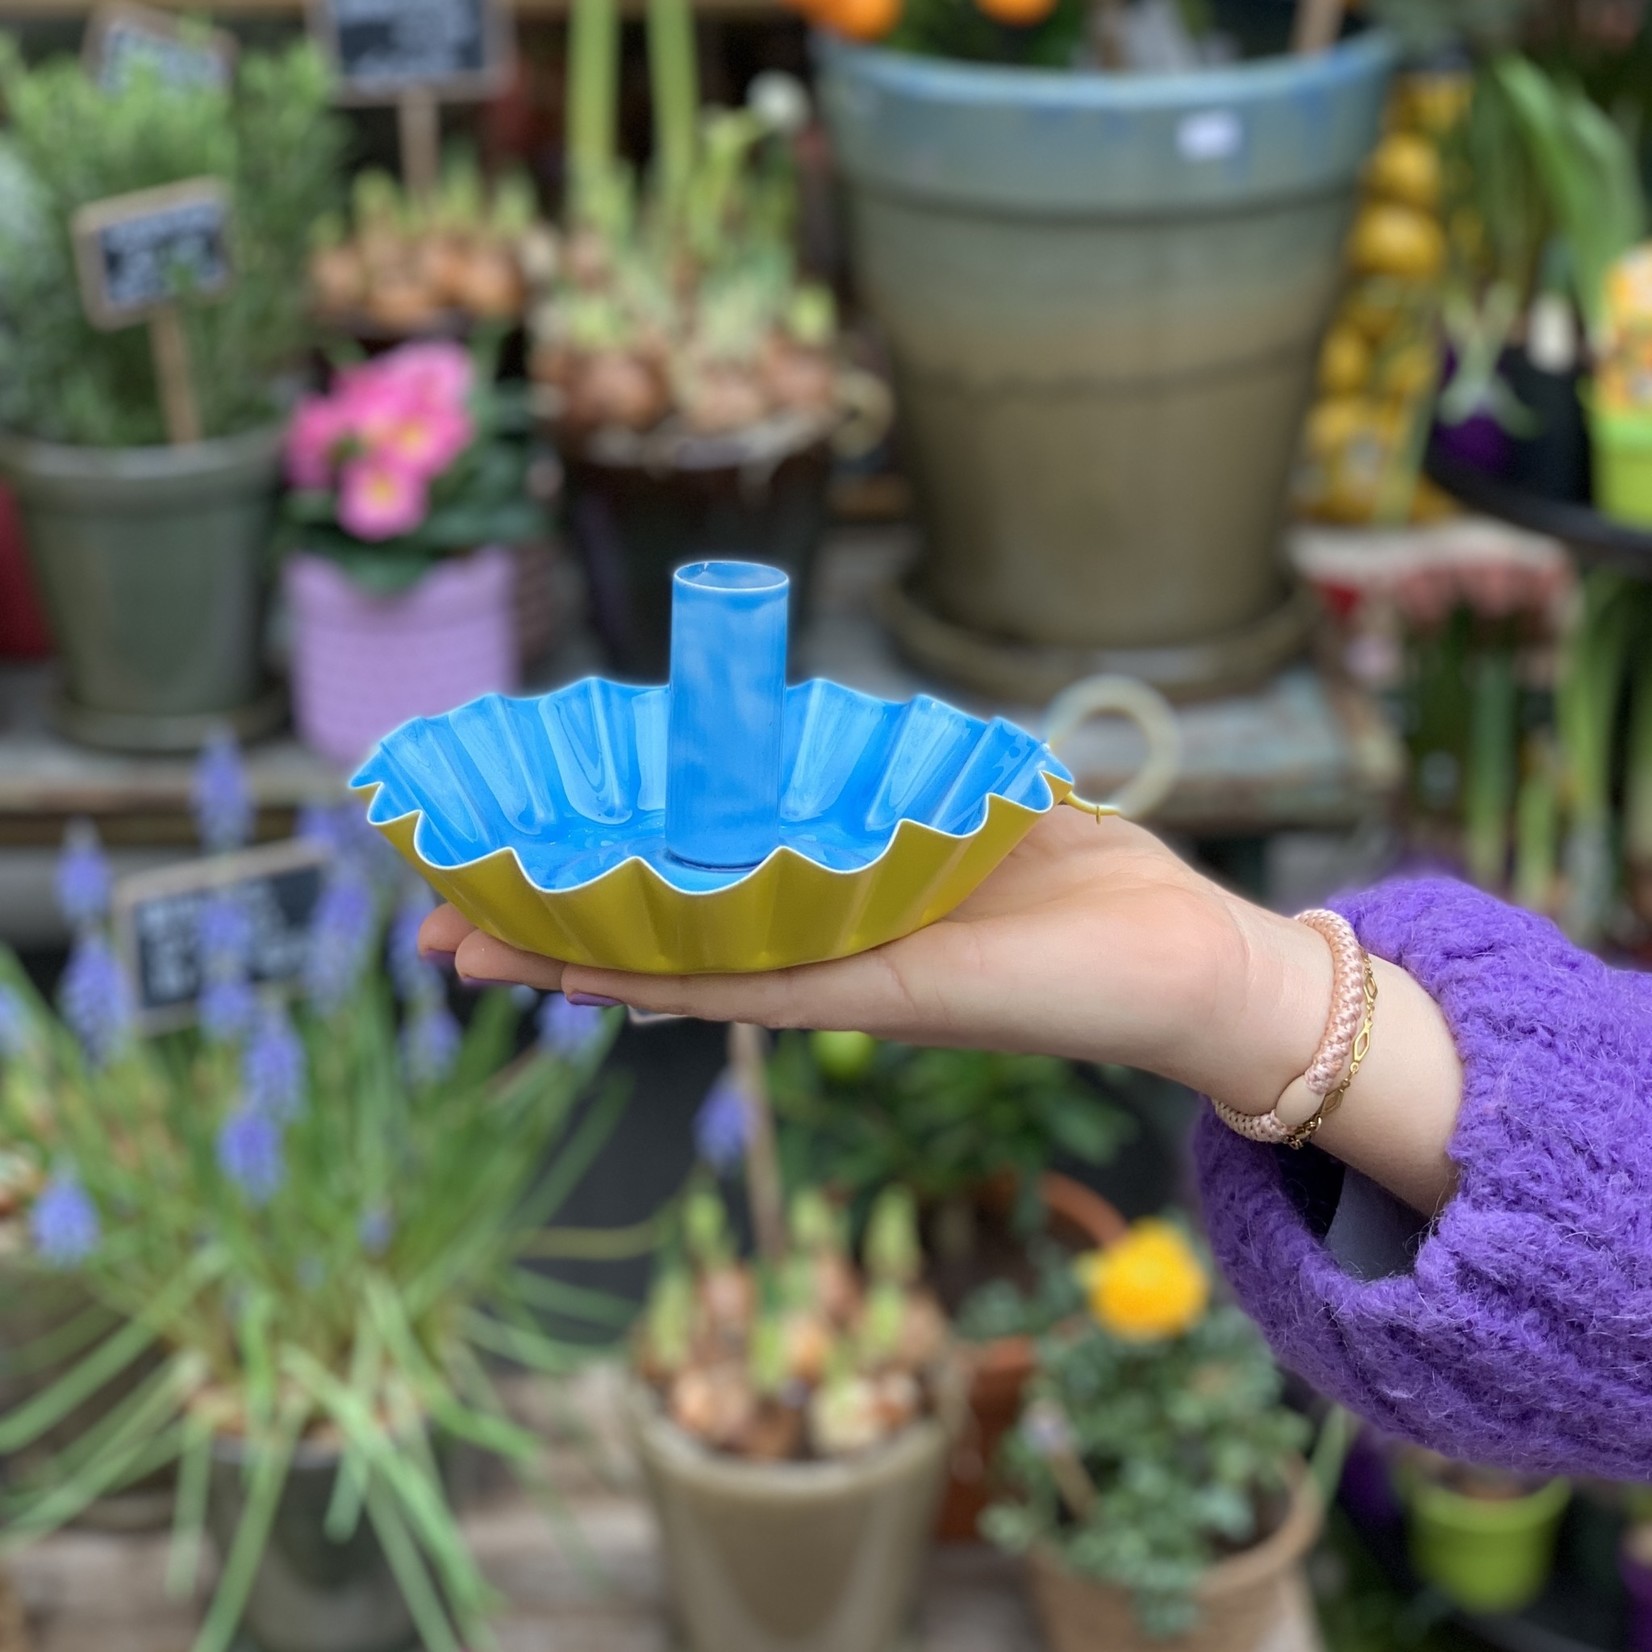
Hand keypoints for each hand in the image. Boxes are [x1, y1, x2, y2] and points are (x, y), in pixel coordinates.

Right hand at [418, 809, 1318, 1105]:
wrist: (1189, 960)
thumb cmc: (1093, 882)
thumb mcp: (977, 798)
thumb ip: (900, 770)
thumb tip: (842, 717)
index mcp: (827, 896)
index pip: (687, 879)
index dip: (597, 864)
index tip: (510, 843)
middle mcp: (811, 942)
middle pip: (654, 932)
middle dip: (547, 922)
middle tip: (439, 917)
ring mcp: (834, 973)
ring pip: (670, 969)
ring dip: (563, 957)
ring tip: (462, 946)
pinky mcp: (876, 993)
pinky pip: (742, 988)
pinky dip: (651, 977)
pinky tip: (568, 967)